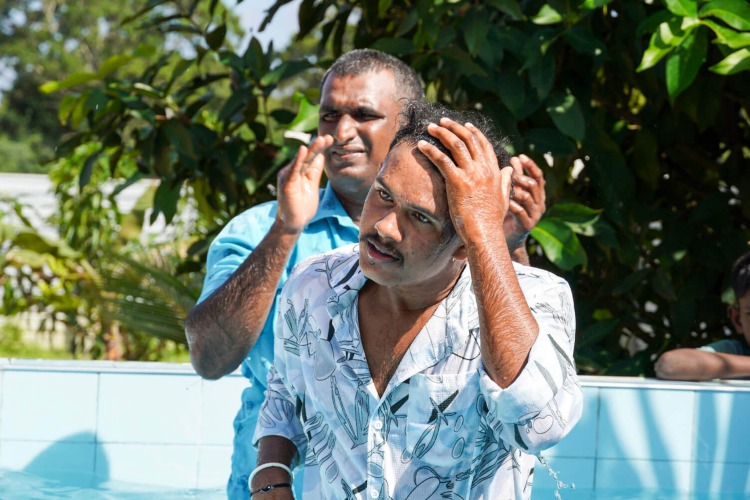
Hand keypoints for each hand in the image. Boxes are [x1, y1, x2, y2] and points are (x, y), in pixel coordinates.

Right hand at [275, 135, 333, 232]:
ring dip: (311, 149)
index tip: (330, 139)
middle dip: (318, 146)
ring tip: (321, 139)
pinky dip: (298, 160)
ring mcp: (289, 177)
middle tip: (328, 136)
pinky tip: (303, 150)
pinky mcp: (287, 183)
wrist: (294, 224)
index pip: (311, 157)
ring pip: (302, 160)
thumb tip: (322, 156)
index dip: (320, 148)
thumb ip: (315, 171)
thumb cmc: (303, 206)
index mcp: (299, 172)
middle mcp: (292, 171)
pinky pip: (293, 170)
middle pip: (307, 156)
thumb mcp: (312, 185)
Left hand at [417, 118, 511, 243]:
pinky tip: (422, 144)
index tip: (465, 124)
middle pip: (469, 139)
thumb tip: (509, 169)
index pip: (484, 144)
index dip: (474, 132)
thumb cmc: (492, 220)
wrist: (485, 233)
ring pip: (456, 145)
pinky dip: (431, 149)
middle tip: (442, 121)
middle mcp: (483, 169)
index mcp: (494, 172)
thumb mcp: (504, 197)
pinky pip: (442, 160)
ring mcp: (471, 174)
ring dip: (442, 133)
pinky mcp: (457, 182)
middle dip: (454, 127)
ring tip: (430, 127)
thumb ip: (506, 181)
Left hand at [504, 154, 545, 249]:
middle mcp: (539, 203)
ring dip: (518, 190)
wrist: (509, 238)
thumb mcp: (514, 193)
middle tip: (510, 174)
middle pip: (535, 185)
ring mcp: (535, 215)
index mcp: (538, 194)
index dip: (530, 165)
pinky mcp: (527, 225)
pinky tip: (506, 202)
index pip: (538, 176)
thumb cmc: (510, 213)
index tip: (520, 156)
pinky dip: (514, 206)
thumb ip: (516, 177)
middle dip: (522, 177)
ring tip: (508, 187)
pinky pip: (521, 213)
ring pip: (529, 198)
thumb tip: (515, 158)